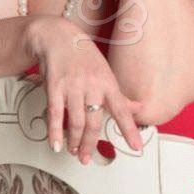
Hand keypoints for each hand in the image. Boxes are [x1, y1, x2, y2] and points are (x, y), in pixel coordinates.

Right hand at [31, 16, 143, 164]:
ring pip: (76, 121)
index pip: (122, 110)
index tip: (137, 147)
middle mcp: (92, 85)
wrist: (57, 36)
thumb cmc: (82, 55)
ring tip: (74, 150)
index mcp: (108, 83)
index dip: (130, 130)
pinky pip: (55, 114)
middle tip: (87, 157)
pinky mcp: (55, 86)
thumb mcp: (105, 72)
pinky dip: (55, 132)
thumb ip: (119, 95)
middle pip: (94, 122)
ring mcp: (73, 86)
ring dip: (75, 141)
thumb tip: (138, 108)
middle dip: (91, 144)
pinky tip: (56, 144)